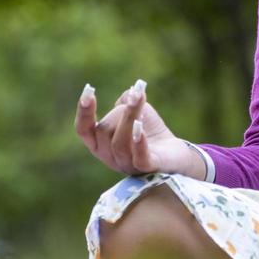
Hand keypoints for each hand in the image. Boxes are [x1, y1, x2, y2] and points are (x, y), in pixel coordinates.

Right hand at [73, 79, 204, 177]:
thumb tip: (129, 95)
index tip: (89, 90)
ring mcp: (128, 165)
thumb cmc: (150, 130)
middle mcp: (110, 157)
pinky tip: (140, 127)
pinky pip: (140, 158)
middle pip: (105, 132)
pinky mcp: (148, 168)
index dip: (84, 111)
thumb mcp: (137, 110)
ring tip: (138, 99)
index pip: (83, 130)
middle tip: (137, 97)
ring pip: (120, 144)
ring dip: (129, 118)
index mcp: (101, 144)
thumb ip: (127, 100)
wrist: (175, 152)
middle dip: (120, 111)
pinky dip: (138, 143)